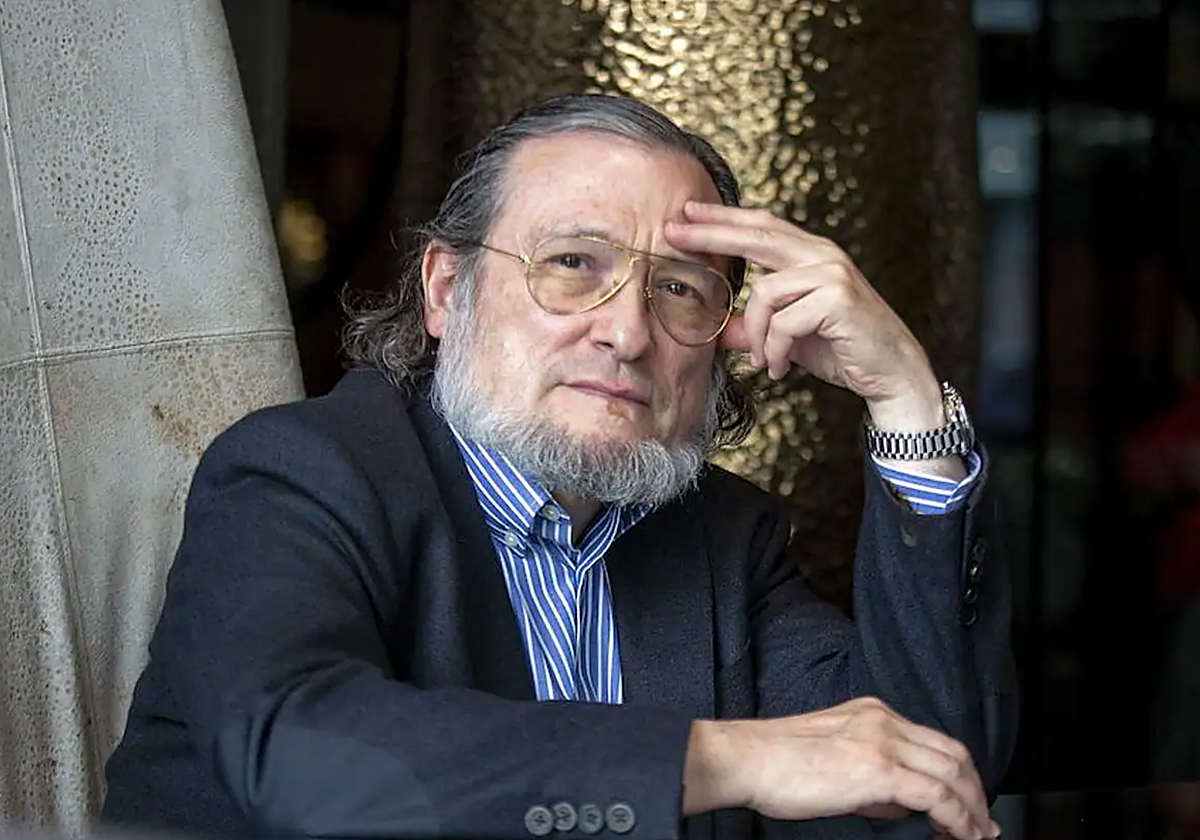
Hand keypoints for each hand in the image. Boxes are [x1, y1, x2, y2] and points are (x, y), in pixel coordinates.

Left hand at [664, 201, 943, 434]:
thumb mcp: (787, 335)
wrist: (892, 372)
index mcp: (810, 255)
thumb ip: (753, 327)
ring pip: (765, 292)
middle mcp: (822, 255)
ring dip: (755, 334)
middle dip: (710, 234)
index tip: (685, 212)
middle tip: (671, 233)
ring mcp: (831, 273)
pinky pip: (784, 321)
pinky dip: (774, 349)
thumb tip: (715, 328)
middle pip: (756, 234)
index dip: (722, 217)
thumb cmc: (842, 348)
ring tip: (762, 360)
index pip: (760, 226)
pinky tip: (779, 367)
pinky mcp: (838, 298)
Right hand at [683, 697, 999, 839]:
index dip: (958, 774)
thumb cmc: (776, 764)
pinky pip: (937, 795)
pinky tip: (961, 835)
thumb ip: (871, 778)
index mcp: (872, 713)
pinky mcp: (879, 768)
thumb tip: (901, 806)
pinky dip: (958, 818)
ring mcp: (883, 741)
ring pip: (953, 771)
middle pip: (953, 752)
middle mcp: (883, 720)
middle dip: (975, 791)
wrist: (747, 759)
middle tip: (982, 823)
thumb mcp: (832, 760)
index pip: (932, 741)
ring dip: (972, 808)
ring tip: (977, 835)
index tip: (967, 804)